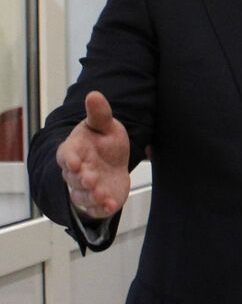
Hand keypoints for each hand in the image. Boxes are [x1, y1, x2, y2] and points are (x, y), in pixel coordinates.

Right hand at [55, 91, 129, 219]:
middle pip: (73, 178)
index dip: (69, 159)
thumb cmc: (103, 141)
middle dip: (82, 179)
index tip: (74, 162)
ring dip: (91, 196)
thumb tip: (94, 94)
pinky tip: (110, 206)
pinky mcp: (97, 200)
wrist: (114, 160)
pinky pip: (95, 208)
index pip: (66, 155)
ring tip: (102, 195)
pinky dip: (101, 209)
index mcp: (73, 150)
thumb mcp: (104, 125)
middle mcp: (75, 171)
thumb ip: (99, 113)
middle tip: (91, 178)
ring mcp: (85, 188)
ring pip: (83, 195)